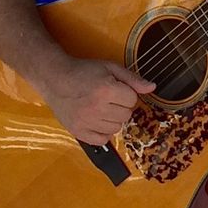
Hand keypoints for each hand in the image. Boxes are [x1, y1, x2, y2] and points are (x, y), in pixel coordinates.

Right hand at [37, 57, 155, 145]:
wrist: (55, 79)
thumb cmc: (84, 71)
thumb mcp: (110, 68)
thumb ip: (132, 79)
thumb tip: (152, 88)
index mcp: (106, 89)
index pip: (132, 100)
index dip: (126, 93)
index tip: (115, 89)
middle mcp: (96, 107)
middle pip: (126, 115)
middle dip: (120, 106)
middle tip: (107, 98)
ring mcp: (86, 121)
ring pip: (116, 128)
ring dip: (112, 119)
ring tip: (100, 108)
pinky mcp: (78, 131)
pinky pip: (102, 140)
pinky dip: (102, 132)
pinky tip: (96, 120)